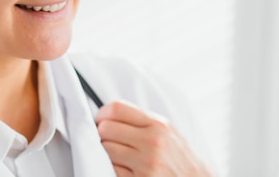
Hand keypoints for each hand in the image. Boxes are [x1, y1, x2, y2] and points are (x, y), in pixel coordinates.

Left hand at [96, 101, 212, 176]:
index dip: (102, 114)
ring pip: (106, 150)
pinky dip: (114, 169)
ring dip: (107, 153)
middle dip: (103, 134)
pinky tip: (126, 168)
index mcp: (158, 125)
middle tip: (108, 139)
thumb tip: (108, 114)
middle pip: (106, 128)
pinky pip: (112, 170)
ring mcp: (147, 164)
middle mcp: (153, 142)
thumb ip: (141, 120)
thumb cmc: (178, 157)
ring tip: (120, 155)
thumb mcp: (167, 131)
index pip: (116, 108)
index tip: (100, 119)